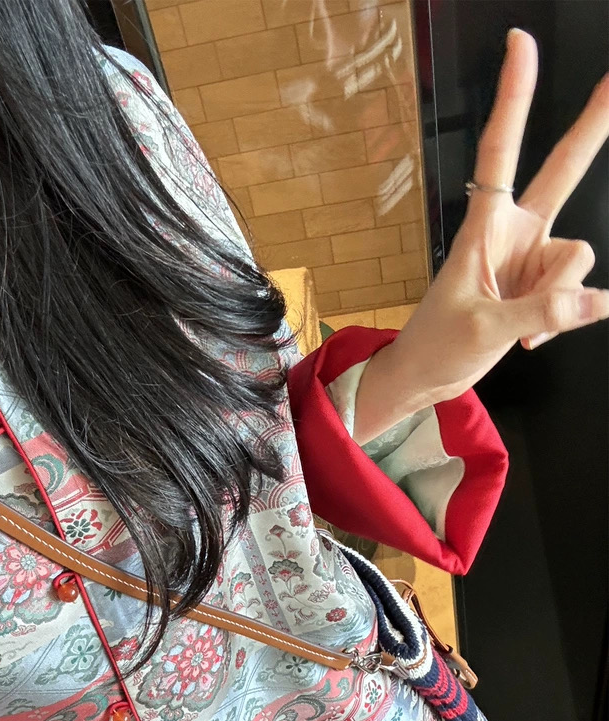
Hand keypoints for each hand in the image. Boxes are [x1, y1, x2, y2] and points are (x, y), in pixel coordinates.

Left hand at [354, 29, 608, 442]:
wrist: (427, 377)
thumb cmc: (436, 346)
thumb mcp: (481, 330)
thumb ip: (538, 313)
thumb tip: (596, 301)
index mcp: (484, 227)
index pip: (502, 151)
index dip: (514, 97)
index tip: (520, 44)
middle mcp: (515, 233)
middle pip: (562, 171)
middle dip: (594, 124)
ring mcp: (532, 260)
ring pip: (578, 259)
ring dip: (557, 300)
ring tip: (514, 326)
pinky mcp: (544, 287)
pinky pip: (577, 294)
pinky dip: (559, 320)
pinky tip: (525, 338)